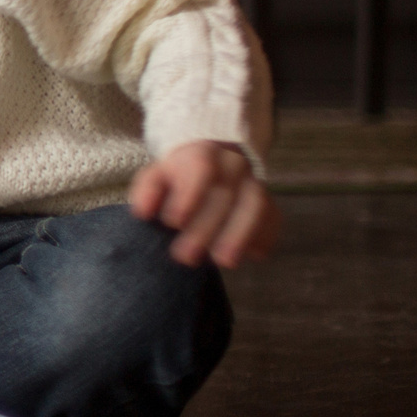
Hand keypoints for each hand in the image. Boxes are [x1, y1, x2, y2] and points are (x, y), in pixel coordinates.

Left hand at [128, 140, 279, 268]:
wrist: (213, 162)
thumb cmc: (179, 177)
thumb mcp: (158, 176)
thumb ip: (147, 191)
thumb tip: (142, 212)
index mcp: (204, 154)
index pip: (201, 170)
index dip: (189, 196)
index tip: (172, 222)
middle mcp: (234, 166)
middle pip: (226, 195)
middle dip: (206, 228)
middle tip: (185, 256)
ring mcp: (256, 184)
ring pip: (256, 207)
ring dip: (240, 236)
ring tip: (225, 262)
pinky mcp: (270, 204)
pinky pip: (273, 220)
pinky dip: (264, 238)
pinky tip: (250, 256)